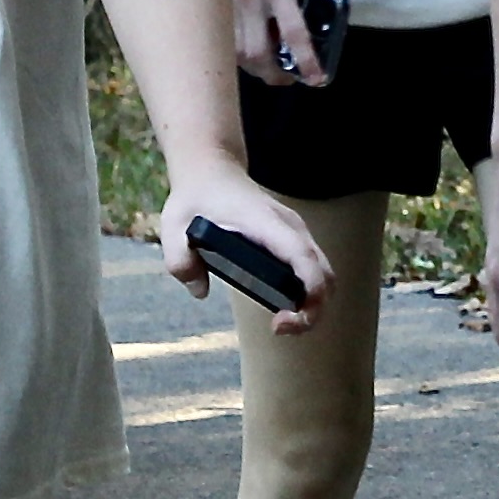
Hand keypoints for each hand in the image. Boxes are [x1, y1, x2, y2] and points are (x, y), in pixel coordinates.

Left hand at [162, 173, 332, 333]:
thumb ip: (180, 259)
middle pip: (325, 273)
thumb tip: (200, 292)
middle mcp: (289, 227)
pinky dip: (307, 294)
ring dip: (312, 304)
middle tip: (279, 327)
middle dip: (313, 309)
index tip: (287, 318)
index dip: (308, 290)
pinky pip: (314, 270)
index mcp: (265, 222)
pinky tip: (283, 307)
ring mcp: (296, 233)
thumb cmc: (196, 198)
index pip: (301, 256)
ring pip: (324, 274)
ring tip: (280, 323)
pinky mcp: (294, 241)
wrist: (212, 171)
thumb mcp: (173, 226)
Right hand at [223, 0, 355, 88]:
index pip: (293, 33)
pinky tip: (249, 51)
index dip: (306, 61)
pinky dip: (236, 53)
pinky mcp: (212, 1)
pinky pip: (222, 38)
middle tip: (290, 79)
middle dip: (275, 75)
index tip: (317, 79)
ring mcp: (226, 1)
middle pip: (260, 52)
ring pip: (237, 51)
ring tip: (270, 68)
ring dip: (254, 67)